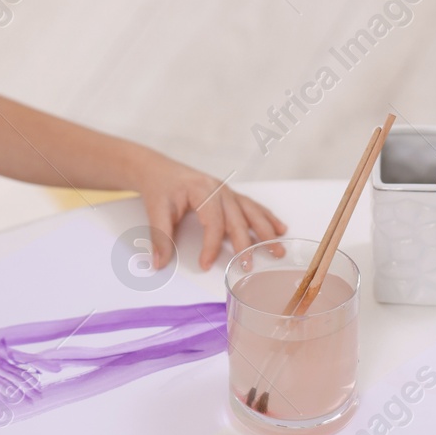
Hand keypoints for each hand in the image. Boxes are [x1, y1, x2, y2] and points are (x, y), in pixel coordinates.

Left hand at [132, 151, 285, 270]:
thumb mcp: (155, 210)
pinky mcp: (229, 194)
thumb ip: (160, 237)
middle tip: (250, 266)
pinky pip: (252, 206)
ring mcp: (227, 191)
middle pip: (237, 219)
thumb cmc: (159, 187)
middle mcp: (219, 189)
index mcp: (201, 190)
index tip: (206, 264)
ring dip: (265, 232)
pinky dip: (267, 217)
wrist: (158, 168)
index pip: (212, 222)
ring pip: (250, 212)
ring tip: (277, 250)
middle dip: (246, 244)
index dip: (211, 245)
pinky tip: (280, 228)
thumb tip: (160, 263)